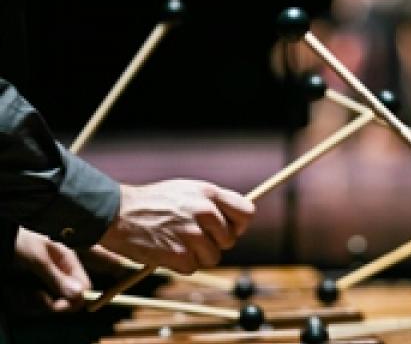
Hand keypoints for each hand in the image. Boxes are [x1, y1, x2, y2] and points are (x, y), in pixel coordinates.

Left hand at [13, 227, 90, 311]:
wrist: (5, 240)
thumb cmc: (20, 242)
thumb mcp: (38, 260)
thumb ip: (57, 277)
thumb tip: (79, 294)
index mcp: (69, 261)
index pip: (85, 286)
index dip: (76, 299)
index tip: (58, 305)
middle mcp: (64, 271)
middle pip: (74, 297)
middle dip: (60, 304)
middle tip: (41, 301)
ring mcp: (53, 279)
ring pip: (61, 301)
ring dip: (47, 305)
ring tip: (33, 296)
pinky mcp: (42, 285)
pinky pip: (48, 301)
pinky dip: (39, 304)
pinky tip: (31, 296)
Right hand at [99, 180, 254, 273]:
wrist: (116, 212)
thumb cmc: (152, 202)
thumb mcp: (186, 190)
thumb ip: (212, 203)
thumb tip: (237, 222)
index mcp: (208, 193)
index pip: (246, 212)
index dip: (238, 224)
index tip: (227, 229)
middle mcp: (204, 211)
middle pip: (230, 240)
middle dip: (214, 243)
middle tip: (192, 237)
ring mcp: (192, 233)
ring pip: (213, 257)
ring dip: (197, 256)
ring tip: (177, 243)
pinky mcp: (179, 254)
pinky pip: (193, 268)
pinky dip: (181, 265)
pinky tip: (166, 251)